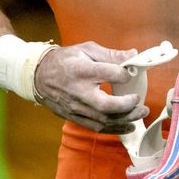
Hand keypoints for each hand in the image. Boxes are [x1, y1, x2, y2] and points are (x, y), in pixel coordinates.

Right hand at [34, 42, 148, 133]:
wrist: (37, 75)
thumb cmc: (65, 60)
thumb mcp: (86, 49)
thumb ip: (111, 54)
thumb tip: (134, 54)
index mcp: (82, 71)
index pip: (110, 74)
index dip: (125, 74)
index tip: (132, 73)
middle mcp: (78, 92)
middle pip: (106, 105)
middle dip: (127, 106)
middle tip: (141, 102)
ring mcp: (75, 107)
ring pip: (102, 119)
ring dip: (124, 119)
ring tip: (140, 114)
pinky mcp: (72, 116)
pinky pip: (95, 127)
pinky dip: (113, 129)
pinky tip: (127, 126)